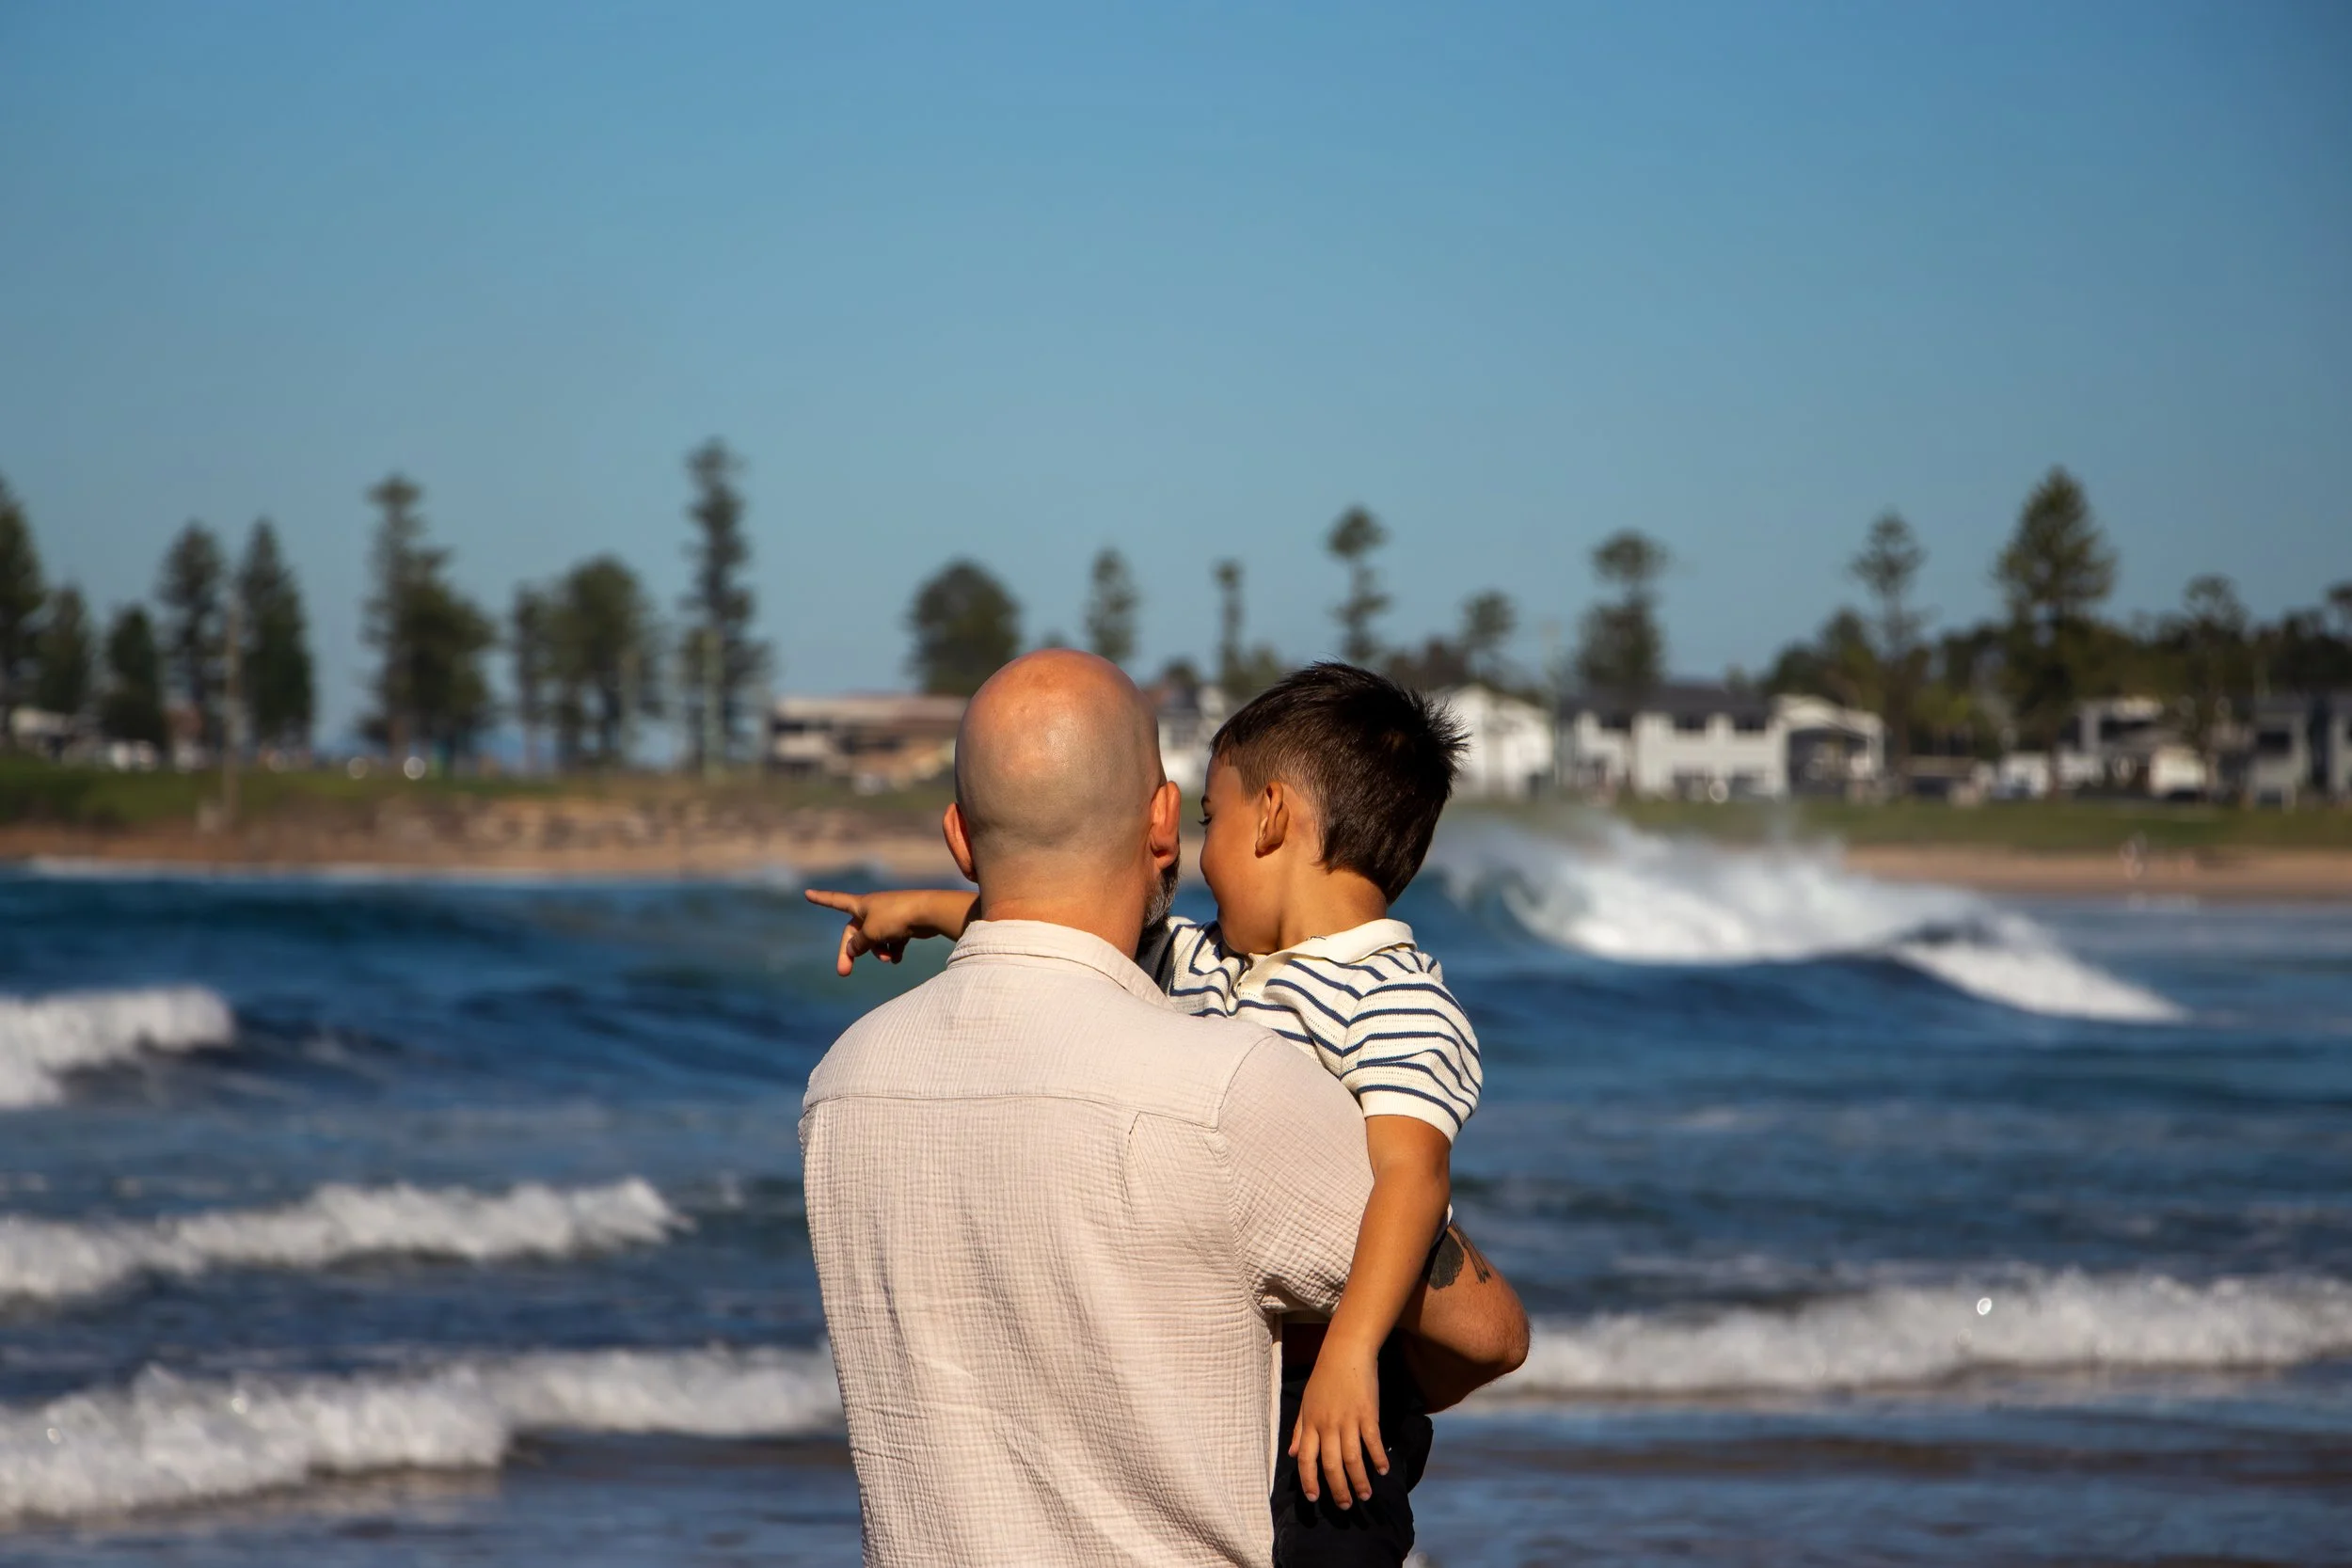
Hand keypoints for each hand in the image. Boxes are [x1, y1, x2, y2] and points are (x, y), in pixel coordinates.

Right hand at [801, 889, 919, 975]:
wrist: (930, 913)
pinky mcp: (904, 924)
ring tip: (887, 958)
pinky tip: (898, 957)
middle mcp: (873, 908)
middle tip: (844, 973)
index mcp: (861, 904)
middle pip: (855, 932)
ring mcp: (889, 916)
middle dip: (851, 952)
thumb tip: (853, 950)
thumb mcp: (871, 933)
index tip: (807, 893)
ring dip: (877, 952)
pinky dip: (893, 950)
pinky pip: (891, 941)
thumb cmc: (897, 918)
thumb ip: (858, 943)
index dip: (821, 899)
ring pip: (874, 940)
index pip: (835, 901)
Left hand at [1288, 1342, 1385, 1508]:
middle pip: (1330, 1465)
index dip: (1309, 1480)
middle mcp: (1327, 1425)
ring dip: (1359, 1480)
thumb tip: (1291, 1454)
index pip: (1306, 1458)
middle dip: (1337, 1489)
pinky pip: (1372, 1441)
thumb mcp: (1307, 1403)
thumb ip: (1299, 1430)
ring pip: (1352, 1458)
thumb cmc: (1325, 1377)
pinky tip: (1382, 1471)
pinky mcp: (1367, 1413)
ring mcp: (1348, 1420)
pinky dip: (1377, 1458)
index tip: (1314, 1498)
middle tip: (1344, 1506)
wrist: (1346, 1351)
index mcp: (1311, 1423)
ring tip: (1365, 1496)